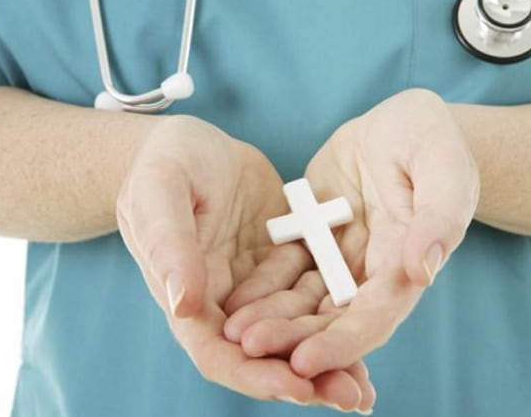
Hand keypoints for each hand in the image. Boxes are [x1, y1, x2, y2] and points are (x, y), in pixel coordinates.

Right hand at [116, 115, 373, 408]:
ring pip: (293, 332)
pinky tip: (370, 329)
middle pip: (262, 355)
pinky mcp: (282, 261)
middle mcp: (223, 301)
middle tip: (352, 398)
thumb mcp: (160, 192)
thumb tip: (183, 304)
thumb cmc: (164, 161)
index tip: (298, 386)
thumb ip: (169, 245)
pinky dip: (336, 317)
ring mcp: (255, 285)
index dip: (255, 375)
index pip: (217, 352)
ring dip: (328, 359)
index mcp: (187, 295)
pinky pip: (311, 295)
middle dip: (305, 380)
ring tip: (366, 388)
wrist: (191, 140)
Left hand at [224, 89, 479, 381]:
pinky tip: (232, 298)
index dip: (342, 342)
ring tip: (232, 330)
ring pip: (304, 298)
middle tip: (250, 347)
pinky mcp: (314, 235)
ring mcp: (340, 255)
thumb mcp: (444, 166)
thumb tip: (422, 270)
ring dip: (272, 318)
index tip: (304, 362)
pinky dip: (262, 285)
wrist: (401, 122)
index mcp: (406, 262)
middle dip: (293, 337)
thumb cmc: (432, 137)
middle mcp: (372, 270)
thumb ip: (439, 216)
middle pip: (332, 317)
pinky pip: (285, 266)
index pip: (376, 316)